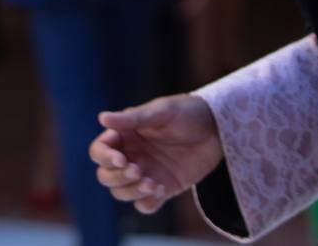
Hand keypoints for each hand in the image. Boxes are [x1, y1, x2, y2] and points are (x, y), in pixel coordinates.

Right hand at [90, 94, 222, 214]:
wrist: (218, 128)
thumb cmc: (187, 112)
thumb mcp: (161, 112)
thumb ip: (133, 118)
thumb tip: (102, 117)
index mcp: (124, 135)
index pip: (99, 152)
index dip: (105, 159)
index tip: (122, 160)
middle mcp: (131, 156)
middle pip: (106, 176)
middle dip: (118, 177)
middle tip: (138, 171)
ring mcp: (146, 174)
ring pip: (121, 193)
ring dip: (131, 192)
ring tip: (152, 183)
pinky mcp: (162, 188)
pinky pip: (145, 205)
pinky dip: (148, 202)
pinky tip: (162, 189)